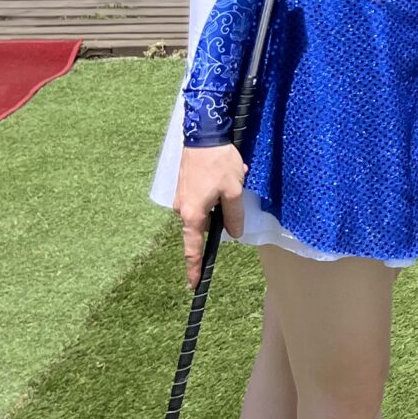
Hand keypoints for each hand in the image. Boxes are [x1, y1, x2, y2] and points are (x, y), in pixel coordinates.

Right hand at [174, 143, 246, 287]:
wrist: (203, 134)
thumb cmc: (218, 164)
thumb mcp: (233, 191)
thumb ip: (233, 216)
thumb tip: (233, 234)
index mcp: (192, 215)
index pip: (193, 248)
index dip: (195, 267)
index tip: (194, 284)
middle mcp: (182, 209)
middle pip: (202, 228)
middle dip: (221, 218)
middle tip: (234, 194)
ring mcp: (182, 198)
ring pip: (205, 211)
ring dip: (221, 201)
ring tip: (234, 179)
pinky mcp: (186, 187)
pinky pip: (203, 199)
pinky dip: (217, 192)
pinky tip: (228, 175)